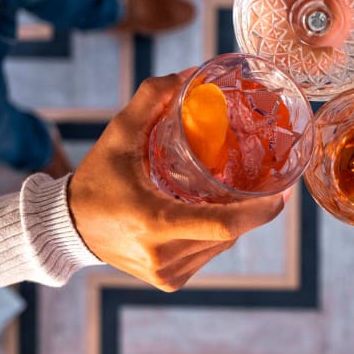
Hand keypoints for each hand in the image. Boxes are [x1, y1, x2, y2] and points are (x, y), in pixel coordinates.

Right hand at [67, 74, 286, 290]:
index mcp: (154, 224)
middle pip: (228, 233)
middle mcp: (163, 257)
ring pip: (222, 245)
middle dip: (252, 208)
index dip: (259, 212)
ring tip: (242, 191)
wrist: (69, 226)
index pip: (222, 225)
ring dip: (236, 219)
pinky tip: (217, 210)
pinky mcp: (169, 280)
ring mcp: (167, 274)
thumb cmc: (96, 179)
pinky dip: (219, 232)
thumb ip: (151, 99)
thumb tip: (190, 73)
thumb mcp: (118, 134)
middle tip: (269, 180)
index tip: (284, 192)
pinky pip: (209, 253)